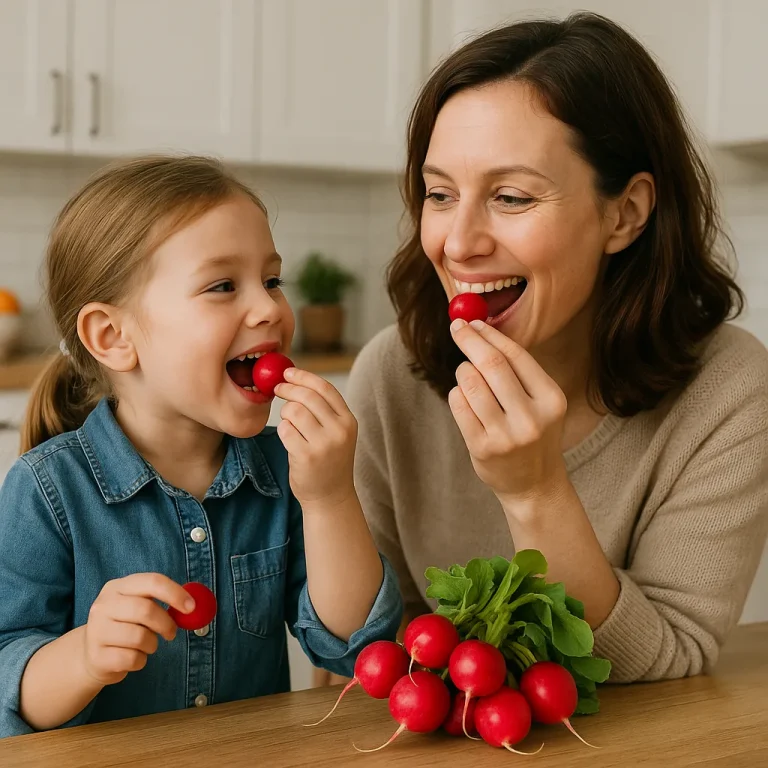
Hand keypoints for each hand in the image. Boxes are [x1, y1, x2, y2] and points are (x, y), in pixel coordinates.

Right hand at [82, 573, 192, 684]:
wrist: (90, 653)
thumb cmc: (124, 625)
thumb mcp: (137, 605)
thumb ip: (162, 601)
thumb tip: (193, 605)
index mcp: (117, 587)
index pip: (152, 581)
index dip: (175, 593)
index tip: (191, 607)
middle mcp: (103, 605)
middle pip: (146, 610)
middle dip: (166, 623)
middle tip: (172, 633)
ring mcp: (96, 631)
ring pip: (140, 637)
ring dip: (152, 644)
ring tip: (146, 645)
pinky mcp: (97, 656)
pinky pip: (131, 659)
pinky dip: (140, 661)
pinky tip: (132, 657)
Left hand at [274, 368, 357, 506]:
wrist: (331, 496)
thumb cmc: (329, 460)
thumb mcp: (336, 432)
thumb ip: (323, 409)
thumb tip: (295, 379)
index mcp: (348, 421)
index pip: (325, 388)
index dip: (303, 376)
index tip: (288, 372)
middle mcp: (339, 431)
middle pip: (307, 396)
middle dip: (288, 388)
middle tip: (277, 388)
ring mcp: (324, 444)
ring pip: (294, 411)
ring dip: (286, 413)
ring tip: (290, 423)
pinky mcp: (306, 457)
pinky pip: (286, 430)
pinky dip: (283, 430)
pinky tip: (289, 438)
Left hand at [448, 319, 568, 503]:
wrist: (534, 485)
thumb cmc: (533, 433)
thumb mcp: (540, 403)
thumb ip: (517, 371)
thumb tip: (481, 328)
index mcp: (551, 399)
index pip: (516, 355)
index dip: (490, 334)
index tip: (472, 322)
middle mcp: (531, 418)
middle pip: (491, 364)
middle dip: (469, 340)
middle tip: (457, 328)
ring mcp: (506, 435)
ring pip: (470, 383)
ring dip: (463, 371)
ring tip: (467, 376)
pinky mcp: (482, 448)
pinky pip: (458, 405)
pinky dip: (457, 394)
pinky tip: (464, 397)